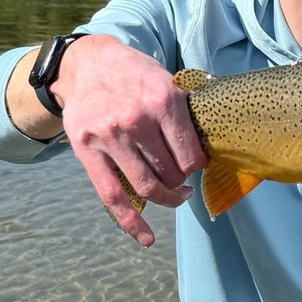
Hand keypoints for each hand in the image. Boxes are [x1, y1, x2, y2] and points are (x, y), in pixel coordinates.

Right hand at [54, 36, 206, 245]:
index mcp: (163, 100)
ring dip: (166, 198)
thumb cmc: (134, 74)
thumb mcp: (166, 79)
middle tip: (183, 178)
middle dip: (181, 182)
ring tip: (173, 196)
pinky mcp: (88, 152)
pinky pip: (113, 196)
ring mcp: (110, 138)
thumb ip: (185, 111)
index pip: (191, 155)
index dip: (198, 167)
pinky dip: (132, 223)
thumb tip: (213, 145)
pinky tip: (147, 238)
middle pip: (171, 173)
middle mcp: (136, 120)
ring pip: (147, 187)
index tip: (197, 165)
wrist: (87, 63)